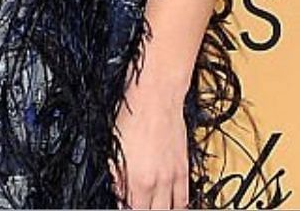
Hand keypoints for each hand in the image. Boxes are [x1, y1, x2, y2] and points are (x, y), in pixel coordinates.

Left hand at [111, 88, 189, 208]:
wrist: (155, 100)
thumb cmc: (132, 118)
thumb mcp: (114, 149)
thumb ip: (117, 177)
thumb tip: (118, 192)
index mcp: (138, 179)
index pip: (133, 209)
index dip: (128, 209)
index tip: (125, 207)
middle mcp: (159, 181)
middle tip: (139, 206)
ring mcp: (174, 176)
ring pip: (173, 208)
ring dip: (163, 210)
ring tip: (154, 207)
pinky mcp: (184, 169)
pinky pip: (186, 196)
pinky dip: (179, 204)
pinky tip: (173, 205)